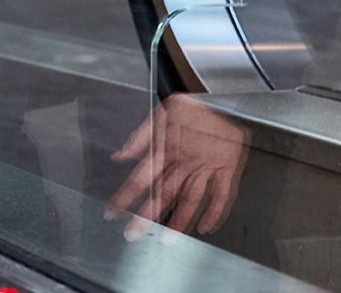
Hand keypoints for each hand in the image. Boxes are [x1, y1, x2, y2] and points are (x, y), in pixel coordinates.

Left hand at [104, 95, 247, 240]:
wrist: (227, 100)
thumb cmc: (193, 108)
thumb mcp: (160, 114)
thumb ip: (138, 138)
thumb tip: (118, 156)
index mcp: (166, 148)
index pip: (141, 177)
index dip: (125, 196)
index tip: (112, 212)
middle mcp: (185, 161)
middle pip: (163, 193)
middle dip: (146, 216)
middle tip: (133, 235)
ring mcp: (207, 166)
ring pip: (191, 198)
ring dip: (180, 220)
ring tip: (168, 240)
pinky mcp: (228, 168)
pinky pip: (222, 194)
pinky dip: (215, 212)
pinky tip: (205, 227)